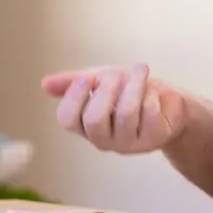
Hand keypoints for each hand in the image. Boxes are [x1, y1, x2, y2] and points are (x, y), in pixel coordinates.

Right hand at [41, 63, 187, 152]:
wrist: (169, 103)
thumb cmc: (129, 91)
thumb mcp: (99, 81)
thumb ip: (73, 82)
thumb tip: (44, 84)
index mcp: (85, 126)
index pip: (67, 119)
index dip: (74, 97)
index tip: (87, 78)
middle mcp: (103, 139)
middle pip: (94, 119)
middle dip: (106, 89)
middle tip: (117, 72)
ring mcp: (128, 143)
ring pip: (125, 113)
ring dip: (133, 84)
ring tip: (141, 69)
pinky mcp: (153, 139)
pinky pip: (149, 112)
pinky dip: (150, 94)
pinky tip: (153, 92)